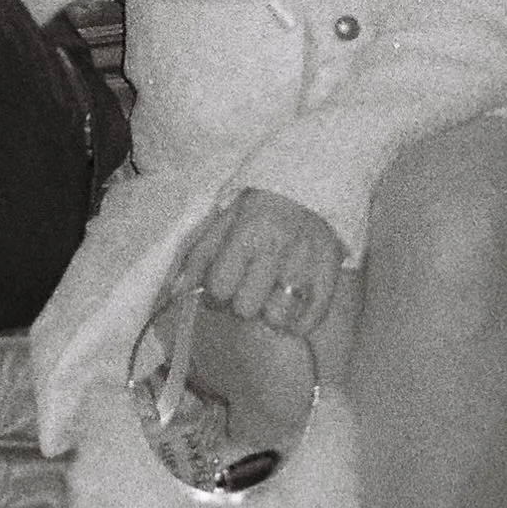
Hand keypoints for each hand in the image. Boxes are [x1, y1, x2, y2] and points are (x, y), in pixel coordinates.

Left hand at [176, 184, 346, 336]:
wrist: (309, 184)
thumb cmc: (258, 207)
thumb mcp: (223, 221)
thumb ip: (199, 257)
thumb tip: (176, 293)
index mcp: (247, 234)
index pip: (219, 288)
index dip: (217, 292)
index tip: (224, 285)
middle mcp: (277, 250)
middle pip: (246, 308)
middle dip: (242, 303)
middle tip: (249, 290)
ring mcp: (307, 264)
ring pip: (278, 317)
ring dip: (270, 313)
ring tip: (270, 298)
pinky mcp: (330, 274)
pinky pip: (312, 318)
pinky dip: (299, 323)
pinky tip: (291, 311)